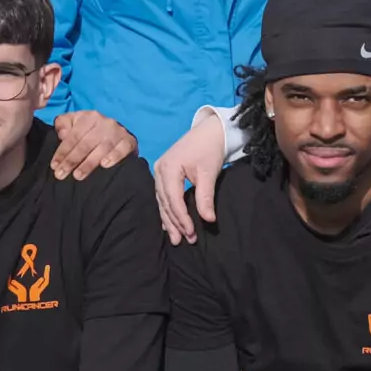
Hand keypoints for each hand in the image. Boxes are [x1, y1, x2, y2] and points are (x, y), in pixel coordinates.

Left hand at [49, 111, 137, 179]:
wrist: (115, 134)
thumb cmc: (89, 131)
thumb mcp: (74, 123)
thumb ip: (63, 124)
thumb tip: (63, 133)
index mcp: (89, 117)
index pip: (73, 136)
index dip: (62, 151)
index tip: (54, 166)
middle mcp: (105, 122)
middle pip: (85, 143)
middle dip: (72, 160)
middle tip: (61, 174)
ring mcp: (118, 131)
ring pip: (102, 148)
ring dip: (89, 163)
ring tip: (78, 176)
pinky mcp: (129, 141)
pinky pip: (122, 148)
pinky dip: (114, 156)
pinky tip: (105, 164)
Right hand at [155, 112, 227, 243]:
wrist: (210, 130)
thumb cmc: (210, 148)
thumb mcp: (209, 173)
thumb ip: (205, 197)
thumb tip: (208, 220)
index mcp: (168, 168)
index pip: (173, 199)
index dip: (182, 218)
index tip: (191, 232)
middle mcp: (159, 170)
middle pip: (165, 202)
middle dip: (175, 222)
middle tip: (185, 240)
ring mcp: (159, 171)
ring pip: (162, 201)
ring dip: (170, 219)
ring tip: (177, 238)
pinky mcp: (164, 173)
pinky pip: (163, 196)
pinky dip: (167, 210)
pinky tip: (169, 224)